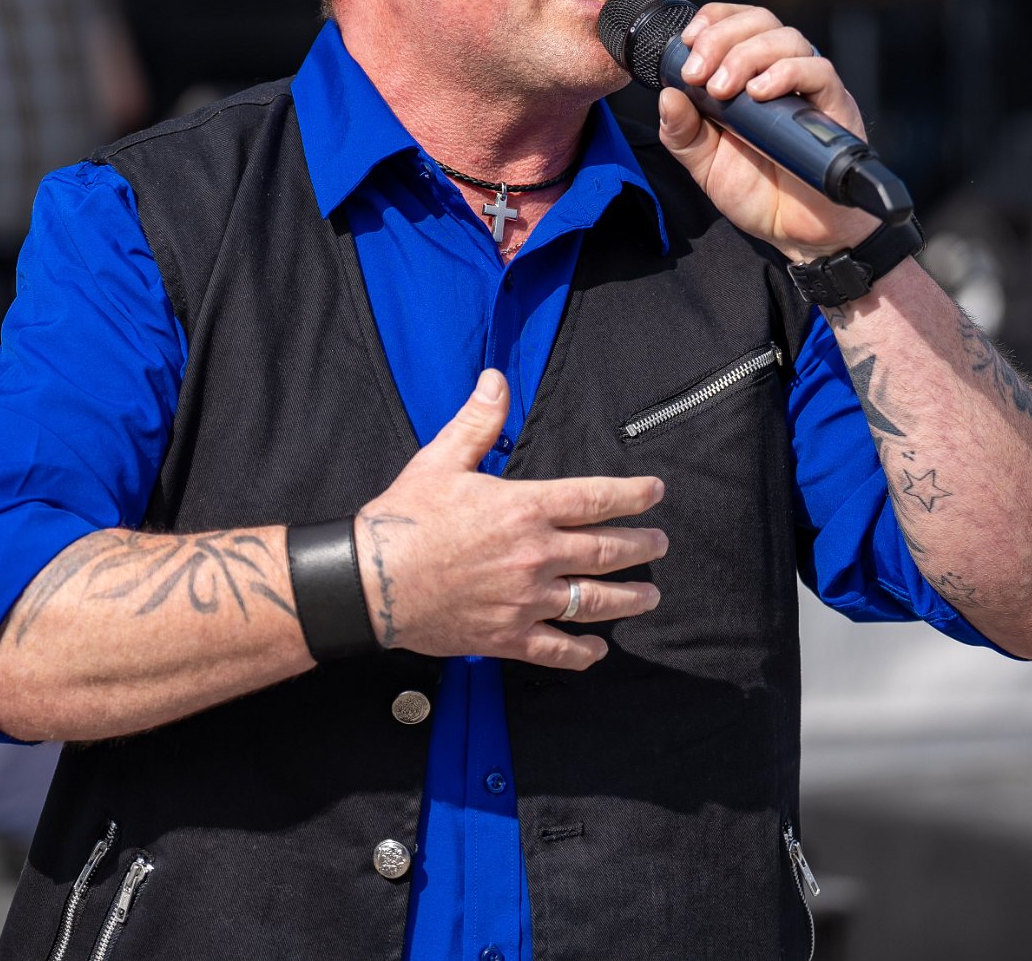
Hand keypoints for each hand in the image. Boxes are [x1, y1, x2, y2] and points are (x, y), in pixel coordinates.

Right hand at [353, 369, 667, 669]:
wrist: (370, 582)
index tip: (655, 493)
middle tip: (661, 545)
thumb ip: (478, 422)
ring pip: (595, 601)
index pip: (595, 499)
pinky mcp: (507, 636)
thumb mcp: (441, 460)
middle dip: (643, 547)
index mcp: (524, 508)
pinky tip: (596, 649)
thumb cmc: (404, 519)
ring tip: (650, 596)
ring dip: (630, 599)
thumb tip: (496, 380)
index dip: (633, 495)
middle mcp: (535, 556)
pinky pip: (557, 648)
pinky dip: (583, 651)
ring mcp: (525, 600)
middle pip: (608, 551)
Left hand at [656, 3, 878, 260]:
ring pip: (787, 38)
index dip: (711, 20)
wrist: (797, 232)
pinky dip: (785, 73)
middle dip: (721, 38)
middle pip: (759, 20)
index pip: (734, 22)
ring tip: (723, 90)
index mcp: (747, 75)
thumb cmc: (756, 193)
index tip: (686, 43)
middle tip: (698, 75)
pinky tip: (759, 94)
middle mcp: (780, 72)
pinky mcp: (835, 106)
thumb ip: (682, 132)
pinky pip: (818, 70)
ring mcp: (808, 87)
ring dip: (747, 55)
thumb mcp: (704, 163)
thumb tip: (667, 95)